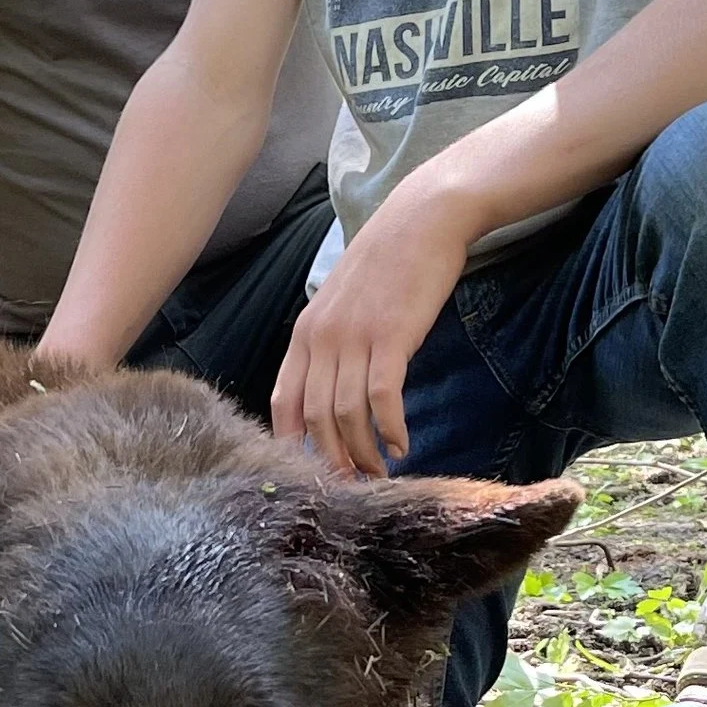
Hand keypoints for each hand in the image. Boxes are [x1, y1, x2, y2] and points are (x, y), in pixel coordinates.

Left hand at [270, 179, 476, 475]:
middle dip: (332, 460)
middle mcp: (321, 338)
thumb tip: (332, 394)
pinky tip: (402, 444)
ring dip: (362, 453)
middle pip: (314, 418)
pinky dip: (389, 428)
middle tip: (352, 487)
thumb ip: (331, 344)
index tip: (312, 473)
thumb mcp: (342, 304)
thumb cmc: (387, 265)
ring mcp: (353, 337)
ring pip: (346, 414)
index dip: (293, 444)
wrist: (422, 219)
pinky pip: (381, 397)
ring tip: (380, 474)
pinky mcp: (390, 336)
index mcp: (305, 333)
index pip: (284, 402)